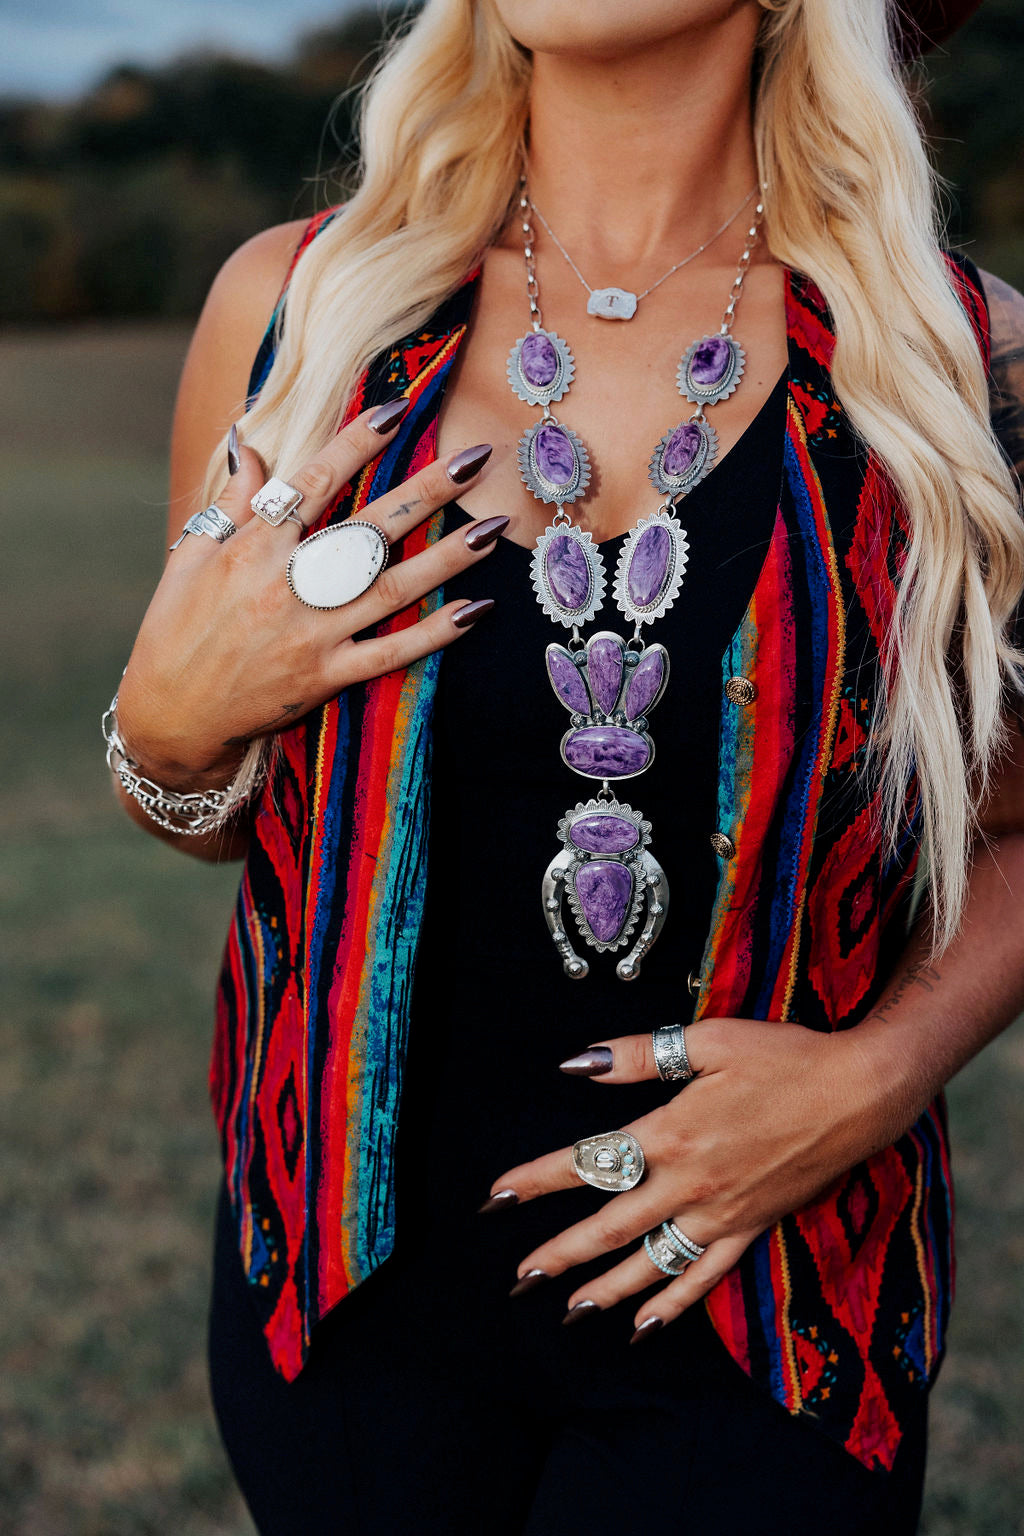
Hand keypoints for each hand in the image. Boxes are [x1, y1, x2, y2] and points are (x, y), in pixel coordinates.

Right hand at [117, 401, 501, 787]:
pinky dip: (434, 634)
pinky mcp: (325, 678)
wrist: (170, 716)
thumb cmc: (176, 628)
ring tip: (494, 530)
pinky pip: (390, 653)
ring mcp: (312, 635)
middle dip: (427, 492)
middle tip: (476, 459)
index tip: (396, 409)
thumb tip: (246, 441)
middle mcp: (286, 587)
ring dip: (448, 559)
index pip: (312, 485)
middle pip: (369, 530)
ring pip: (392, 589)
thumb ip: (231, 502)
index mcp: (253, 550)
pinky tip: (475, 611)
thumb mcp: (190, 557)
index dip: (355, 444)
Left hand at [486, 1017, 908, 1339]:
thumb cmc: (784, 1056)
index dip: (538, 1179)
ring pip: (653, 1262)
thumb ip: (637, 1055)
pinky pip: (705, 1277)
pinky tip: (644, 1326)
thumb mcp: (708, 1040)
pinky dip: (673, 1304)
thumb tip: (574, 1064)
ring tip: (567, 1308)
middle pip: (610, 1225)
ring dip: (606, 1288)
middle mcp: (691, 1183)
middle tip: (518, 1277)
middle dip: (560, 1252)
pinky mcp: (752, 1228)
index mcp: (673, 1132)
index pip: (589, 1160)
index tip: (496, 1197)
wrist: (860, 1092)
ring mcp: (723, 1213)